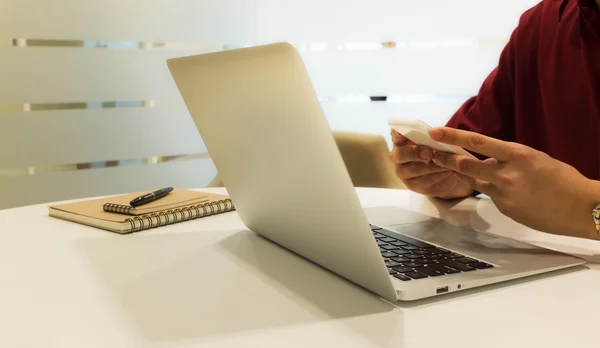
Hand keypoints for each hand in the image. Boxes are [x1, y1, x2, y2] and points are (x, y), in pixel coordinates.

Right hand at [388, 130, 473, 199]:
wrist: (446, 172)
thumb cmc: (438, 150)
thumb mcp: (437, 140)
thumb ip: (434, 136)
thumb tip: (437, 133)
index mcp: (401, 139)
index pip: (396, 134)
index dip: (398, 133)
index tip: (403, 133)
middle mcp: (397, 155)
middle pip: (402, 154)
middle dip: (416, 152)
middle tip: (430, 153)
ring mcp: (402, 171)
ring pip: (414, 169)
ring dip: (433, 166)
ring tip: (448, 163)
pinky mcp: (411, 184)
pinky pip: (424, 180)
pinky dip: (438, 175)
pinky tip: (448, 171)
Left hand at [429, 127, 599, 239]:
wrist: (582, 208)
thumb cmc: (563, 180)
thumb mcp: (535, 158)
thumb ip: (509, 158)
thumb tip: (489, 159)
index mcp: (517, 155)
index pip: (477, 142)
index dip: (453, 137)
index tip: (435, 133)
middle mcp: (507, 174)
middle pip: (465, 165)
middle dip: (446, 159)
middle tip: (433, 155)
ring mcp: (504, 194)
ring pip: (476, 182)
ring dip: (470, 176)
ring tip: (470, 170)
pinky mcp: (505, 209)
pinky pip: (492, 197)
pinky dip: (495, 193)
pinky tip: (513, 194)